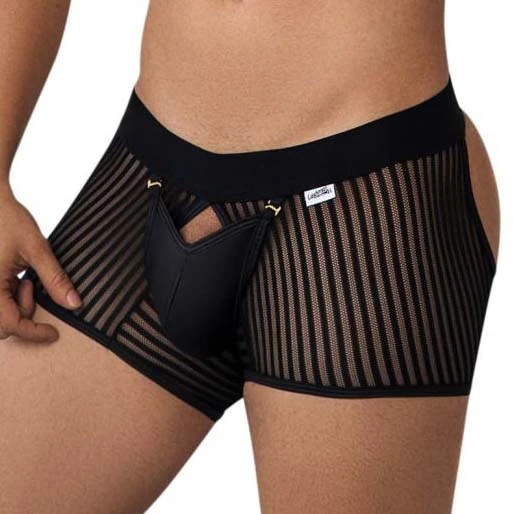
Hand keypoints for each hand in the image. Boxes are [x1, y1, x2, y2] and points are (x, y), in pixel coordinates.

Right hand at [0, 185, 80, 341]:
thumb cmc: (6, 219)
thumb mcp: (36, 249)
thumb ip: (55, 279)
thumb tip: (74, 304)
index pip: (10, 325)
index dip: (34, 333)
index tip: (54, 333)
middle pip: (2, 325)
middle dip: (24, 314)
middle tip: (33, 287)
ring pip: (0, 314)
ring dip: (18, 304)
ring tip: (26, 278)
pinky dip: (12, 296)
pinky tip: (19, 277)